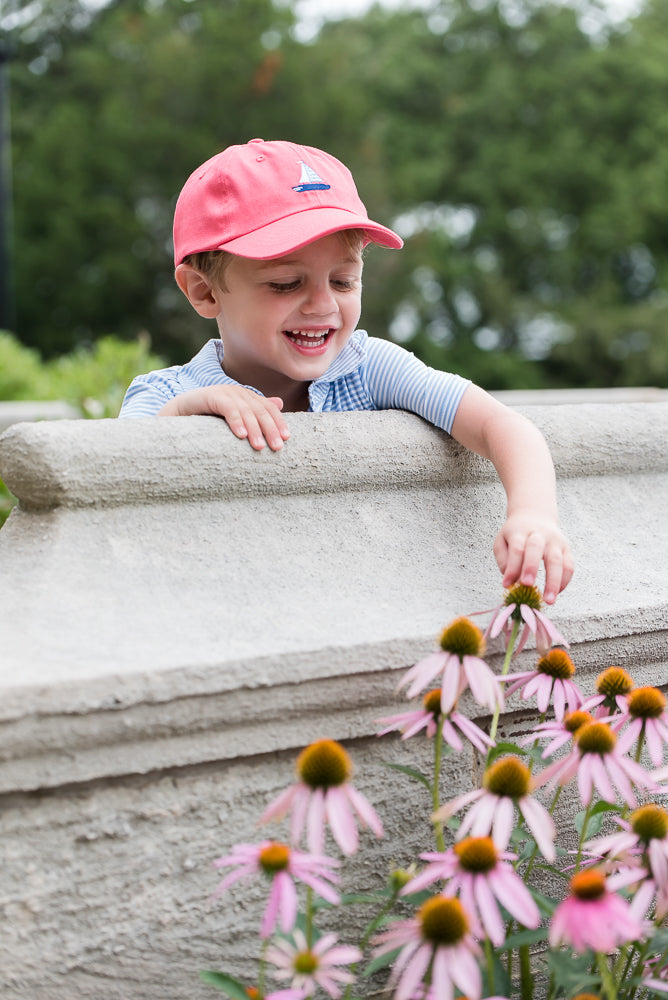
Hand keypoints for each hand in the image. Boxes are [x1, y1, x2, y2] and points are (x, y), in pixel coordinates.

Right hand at [158, 385, 289, 450]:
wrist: (177, 413)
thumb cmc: (207, 420)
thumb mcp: (234, 419)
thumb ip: (254, 412)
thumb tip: (280, 404)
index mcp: (246, 397)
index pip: (267, 408)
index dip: (278, 422)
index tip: (286, 438)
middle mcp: (237, 392)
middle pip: (259, 410)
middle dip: (270, 428)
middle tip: (277, 447)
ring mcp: (224, 392)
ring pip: (246, 410)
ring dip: (254, 429)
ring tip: (259, 446)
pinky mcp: (210, 396)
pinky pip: (227, 408)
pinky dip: (235, 421)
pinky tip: (241, 435)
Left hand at [493, 511, 573, 604]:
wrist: (535, 516)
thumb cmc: (515, 534)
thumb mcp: (502, 541)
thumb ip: (504, 560)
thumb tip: (510, 581)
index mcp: (520, 531)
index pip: (516, 548)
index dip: (511, 567)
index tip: (506, 584)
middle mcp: (539, 534)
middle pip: (536, 549)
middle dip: (531, 568)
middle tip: (527, 585)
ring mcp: (555, 541)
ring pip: (556, 559)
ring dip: (553, 581)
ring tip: (549, 600)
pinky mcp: (566, 548)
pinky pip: (569, 565)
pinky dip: (564, 581)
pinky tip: (557, 593)